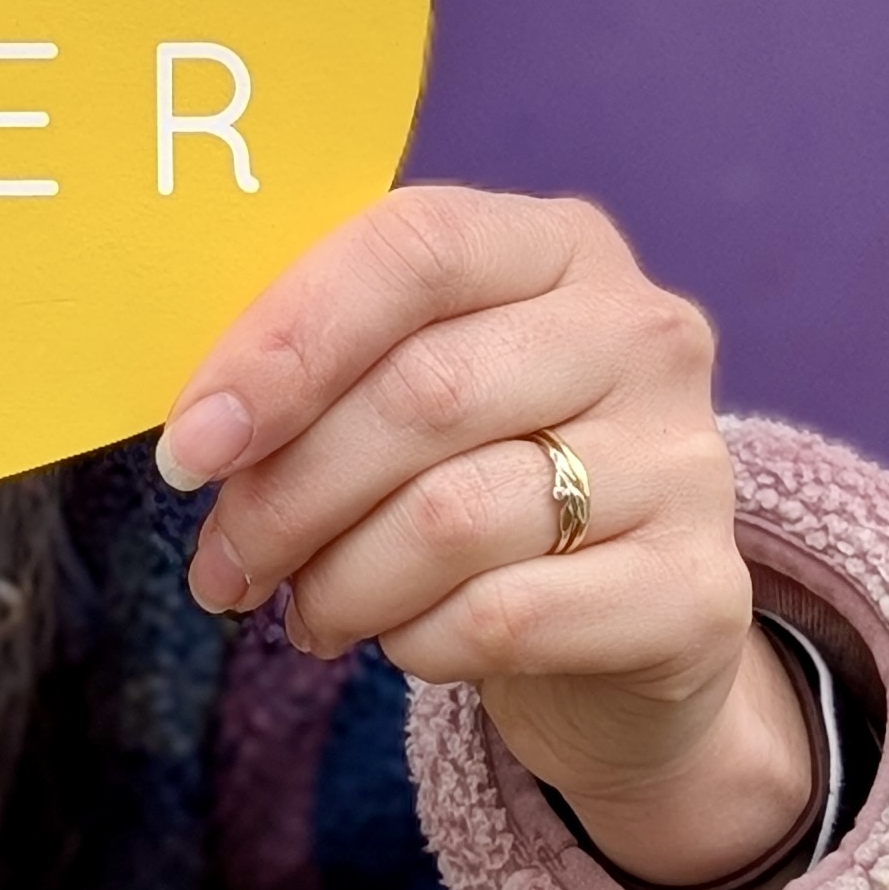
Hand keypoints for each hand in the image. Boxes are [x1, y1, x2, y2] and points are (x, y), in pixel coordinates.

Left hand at [156, 189, 814, 889]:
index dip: (284, 345)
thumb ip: (322, 370)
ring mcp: (686, 462)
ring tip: (306, 612)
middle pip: (421, 394)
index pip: (411, 250)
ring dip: (339, 582)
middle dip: (286, 495)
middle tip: (222, 566)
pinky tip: (400, 643)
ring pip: (451, 518)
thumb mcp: (410, 390)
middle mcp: (641, 333)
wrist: (626, 632)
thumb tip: (197, 428)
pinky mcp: (697, 591)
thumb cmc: (480, 478)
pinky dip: (416, 642)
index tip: (191, 443)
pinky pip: (502, 617)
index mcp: (557, 246)